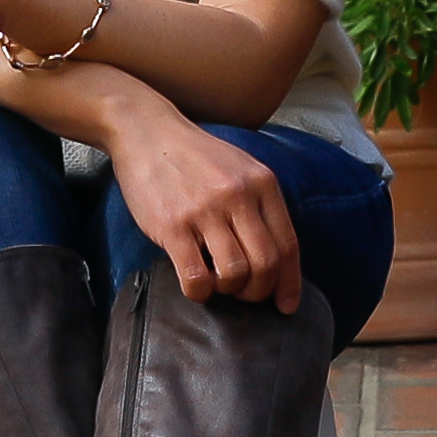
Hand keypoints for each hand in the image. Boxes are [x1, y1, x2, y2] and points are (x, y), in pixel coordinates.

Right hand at [105, 108, 304, 307]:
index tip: (286, 305)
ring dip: (229, 291)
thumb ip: (259, 204)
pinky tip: (195, 283)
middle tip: (244, 294)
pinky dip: (200, 291)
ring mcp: (205, 211)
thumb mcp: (240, 168)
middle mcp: (238, 196)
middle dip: (258, 291)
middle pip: (266, 264)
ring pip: (235, 273)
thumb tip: (275, 256)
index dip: (289, 282)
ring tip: (217, 283)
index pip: (288, 245)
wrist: (147, 130)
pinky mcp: (173, 225)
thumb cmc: (194, 155)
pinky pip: (196, 276)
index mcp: (262, 184)